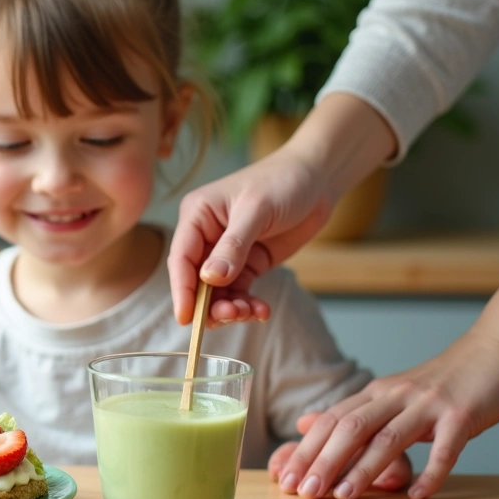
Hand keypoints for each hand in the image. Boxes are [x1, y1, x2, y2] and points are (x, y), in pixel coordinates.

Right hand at [168, 146, 331, 325]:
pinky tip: (261, 310)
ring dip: (231, 307)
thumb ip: (233, 246)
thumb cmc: (283, 182)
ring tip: (252, 312)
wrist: (317, 178)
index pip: (181, 258)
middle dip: (210, 303)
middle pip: (197, 280)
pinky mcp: (248, 262)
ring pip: (217, 291)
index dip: (182, 290)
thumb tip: (210, 279)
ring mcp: (227, 251)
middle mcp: (206, 235)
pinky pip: (240, 291)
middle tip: (232, 315)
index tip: (187, 319)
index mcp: (197, 215)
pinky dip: (248, 304)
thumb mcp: (256, 210)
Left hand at [276, 284, 498, 498]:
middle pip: (350, 428)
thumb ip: (353, 412)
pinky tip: (417, 495)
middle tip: (304, 491)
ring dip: (363, 469)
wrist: (495, 352)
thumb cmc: (443, 382)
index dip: (306, 450)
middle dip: (323, 461)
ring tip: (344, 496)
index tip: (285, 478)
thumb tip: (305, 425)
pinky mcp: (462, 414)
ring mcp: (428, 404)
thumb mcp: (392, 393)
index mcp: (375, 393)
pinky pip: (445, 447)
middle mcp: (395, 396)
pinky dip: (431, 473)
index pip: (331, 422)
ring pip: (389, 437)